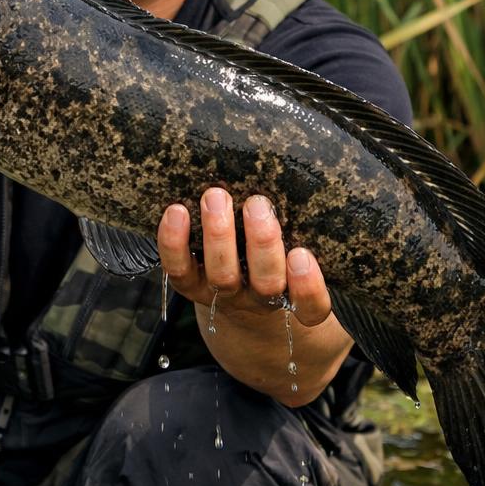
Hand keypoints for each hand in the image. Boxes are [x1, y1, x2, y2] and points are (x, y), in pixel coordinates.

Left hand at [158, 188, 332, 327]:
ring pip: (222, 275)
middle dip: (261, 243)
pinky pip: (179, 270)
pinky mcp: (190, 287)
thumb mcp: (296, 257)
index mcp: (294, 300)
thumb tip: (300, 177)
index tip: (301, 254)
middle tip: (258, 204)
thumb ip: (302, 230)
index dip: (307, 286)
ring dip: (219, 234)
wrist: (238, 308)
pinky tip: (175, 211)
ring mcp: (224, 295)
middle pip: (265, 283)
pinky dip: (174, 242)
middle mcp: (260, 300)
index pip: (311, 306)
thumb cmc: (277, 267)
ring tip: (216, 196)